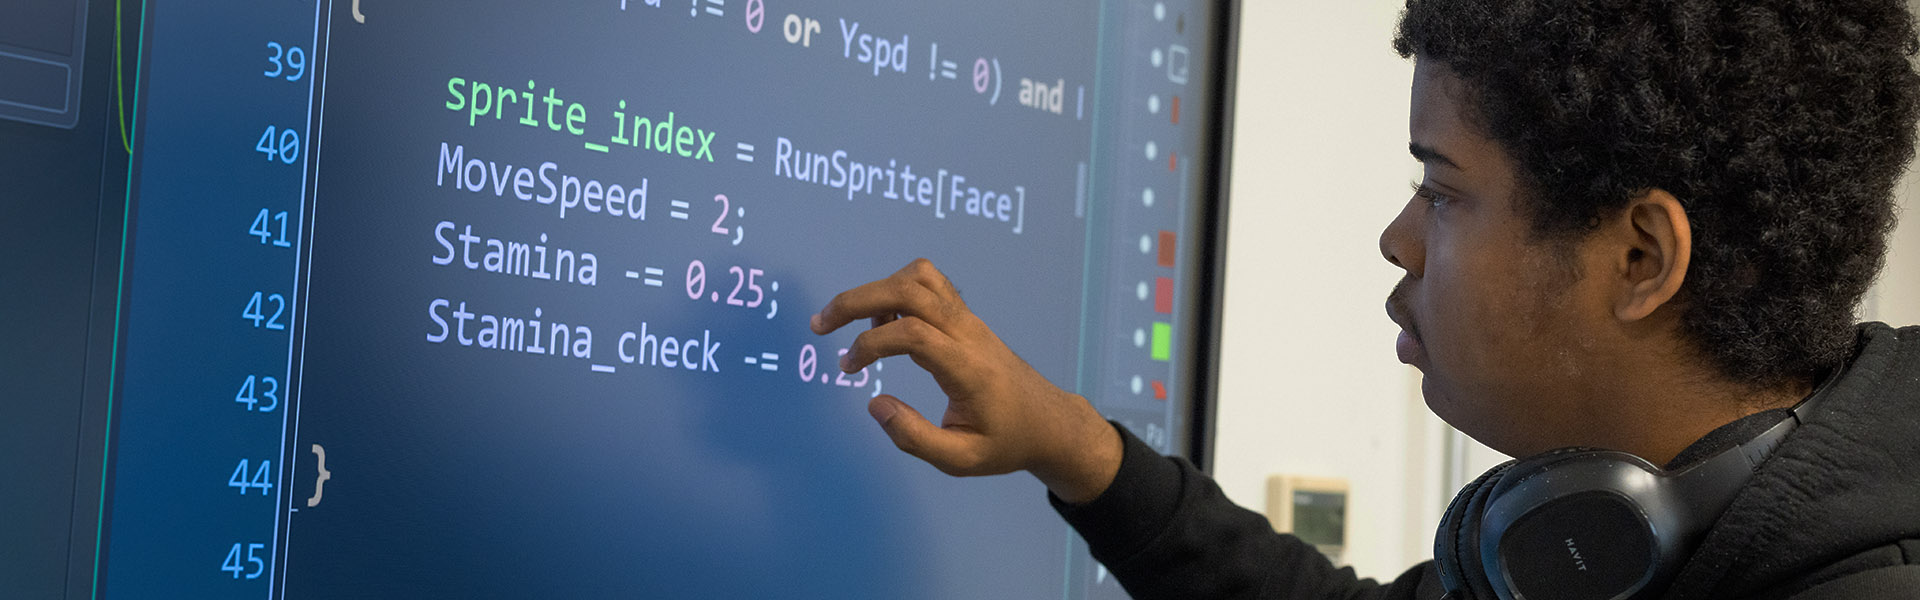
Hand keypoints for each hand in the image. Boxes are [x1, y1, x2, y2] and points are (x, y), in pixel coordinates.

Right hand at [811, 259, 1121, 502]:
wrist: (1048, 421)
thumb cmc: (1005, 443)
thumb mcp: (960, 460)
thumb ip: (914, 438)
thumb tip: (874, 403)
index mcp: (967, 368)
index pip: (913, 333)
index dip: (870, 344)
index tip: (849, 370)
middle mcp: (968, 332)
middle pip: (909, 289)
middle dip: (856, 299)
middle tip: (821, 325)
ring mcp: (969, 319)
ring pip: (920, 276)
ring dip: (879, 290)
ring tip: (860, 328)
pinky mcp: (966, 317)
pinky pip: (929, 284)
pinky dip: (897, 291)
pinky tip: (887, 325)